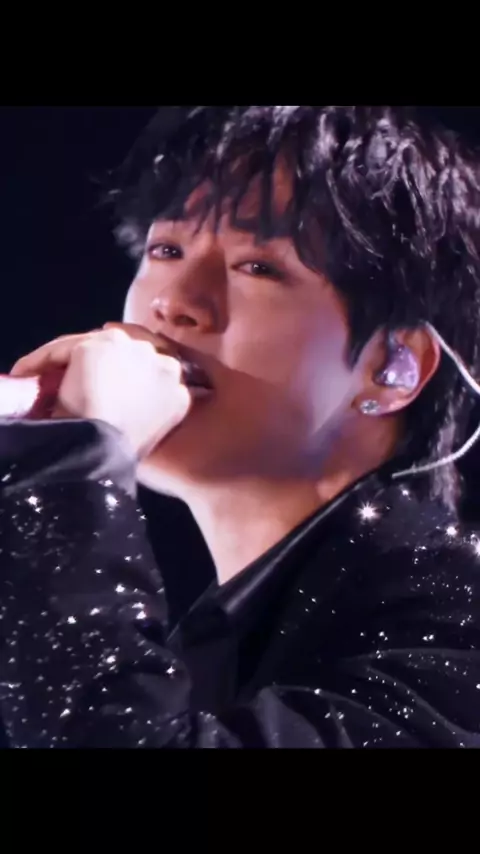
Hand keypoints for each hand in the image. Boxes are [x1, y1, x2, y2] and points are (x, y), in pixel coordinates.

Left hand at [11, 324, 191, 457]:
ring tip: (43, 379)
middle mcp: (160, 361)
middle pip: (123, 353)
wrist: (105, 453)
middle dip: (99, 365)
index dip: (122, 379)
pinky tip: (26, 374)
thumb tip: (124, 404)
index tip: (99, 390)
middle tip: (70, 384)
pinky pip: (62, 349)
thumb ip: (147, 413)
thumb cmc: (124, 456)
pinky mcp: (94, 347)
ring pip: (91, 347)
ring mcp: (128, 350)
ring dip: (68, 362)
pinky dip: (41, 361)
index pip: (150, 373)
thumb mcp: (150, 436)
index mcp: (178, 390)